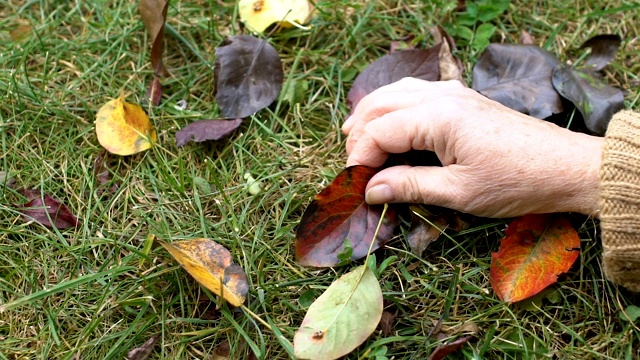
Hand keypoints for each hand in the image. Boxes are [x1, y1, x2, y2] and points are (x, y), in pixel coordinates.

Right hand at [343, 78, 602, 217]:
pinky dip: (392, 108)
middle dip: (359, 136)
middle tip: (353, 169)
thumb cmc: (516, 182)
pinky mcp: (462, 99)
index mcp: (437, 117)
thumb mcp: (459, 192)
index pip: (379, 131)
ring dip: (371, 116)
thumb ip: (409, 186)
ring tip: (355, 142)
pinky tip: (390, 125)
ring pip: (394, 93)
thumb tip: (370, 190)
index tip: (354, 186)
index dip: (359, 158)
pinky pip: (414, 93)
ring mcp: (452, 93)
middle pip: (379, 105)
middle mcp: (441, 96)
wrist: (565, 167)